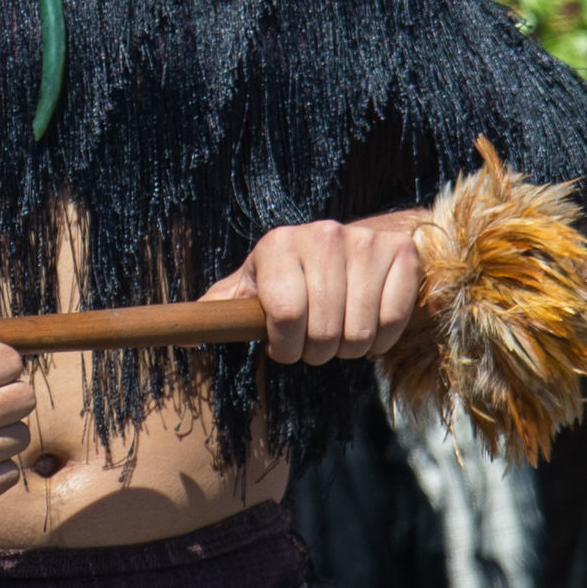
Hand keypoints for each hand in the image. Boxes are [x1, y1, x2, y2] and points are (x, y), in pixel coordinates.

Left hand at [206, 215, 427, 364]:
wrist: (351, 243)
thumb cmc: (291, 277)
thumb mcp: (253, 287)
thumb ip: (221, 311)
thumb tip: (184, 339)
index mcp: (279, 244)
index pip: (284, 317)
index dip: (284, 346)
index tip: (283, 345)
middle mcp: (323, 235)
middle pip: (324, 332)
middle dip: (317, 352)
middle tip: (314, 340)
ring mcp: (365, 243)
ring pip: (359, 334)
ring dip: (349, 349)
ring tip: (339, 332)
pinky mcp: (401, 255)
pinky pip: (392, 323)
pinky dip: (380, 340)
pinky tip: (367, 325)